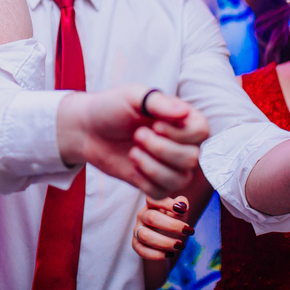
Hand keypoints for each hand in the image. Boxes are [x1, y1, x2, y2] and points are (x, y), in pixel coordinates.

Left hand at [56, 84, 209, 199]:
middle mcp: (181, 143)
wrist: (87, 129)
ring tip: (133, 151)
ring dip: (153, 166)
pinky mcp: (154, 182)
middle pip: (192, 158)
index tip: (156, 125)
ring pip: (180, 179)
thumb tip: (184, 111)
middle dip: (161, 149)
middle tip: (137, 135)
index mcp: (182, 119)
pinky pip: (162, 192)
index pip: (202, 132)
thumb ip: (159, 103)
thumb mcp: (133, 96)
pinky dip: (145, 180)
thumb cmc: (112, 107)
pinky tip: (132, 163)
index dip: (181, 134)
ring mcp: (169, 165)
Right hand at [132, 195, 193, 260]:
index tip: (183, 211)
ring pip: (145, 235)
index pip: (152, 199)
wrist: (165, 241)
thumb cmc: (173, 222)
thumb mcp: (179, 212)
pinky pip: (142, 250)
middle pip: (151, 217)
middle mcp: (142, 215)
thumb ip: (182, 205)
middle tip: (188, 231)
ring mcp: (137, 230)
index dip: (166, 203)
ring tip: (180, 245)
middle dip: (172, 225)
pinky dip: (157, 254)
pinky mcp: (136, 244)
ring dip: (165, 242)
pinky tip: (170, 254)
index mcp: (152, 205)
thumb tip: (183, 204)